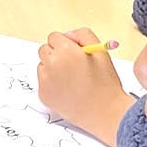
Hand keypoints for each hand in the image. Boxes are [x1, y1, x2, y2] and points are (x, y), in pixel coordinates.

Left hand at [35, 29, 133, 146]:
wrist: (105, 112)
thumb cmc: (105, 83)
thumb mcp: (100, 51)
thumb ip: (82, 35)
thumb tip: (67, 36)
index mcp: (65, 51)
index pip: (54, 37)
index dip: (65, 43)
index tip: (73, 52)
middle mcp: (51, 64)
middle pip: (44, 50)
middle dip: (56, 54)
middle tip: (72, 65)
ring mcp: (45, 81)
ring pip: (42, 66)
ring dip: (52, 68)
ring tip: (72, 79)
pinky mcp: (43, 95)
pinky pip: (43, 82)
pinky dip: (52, 84)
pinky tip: (68, 90)